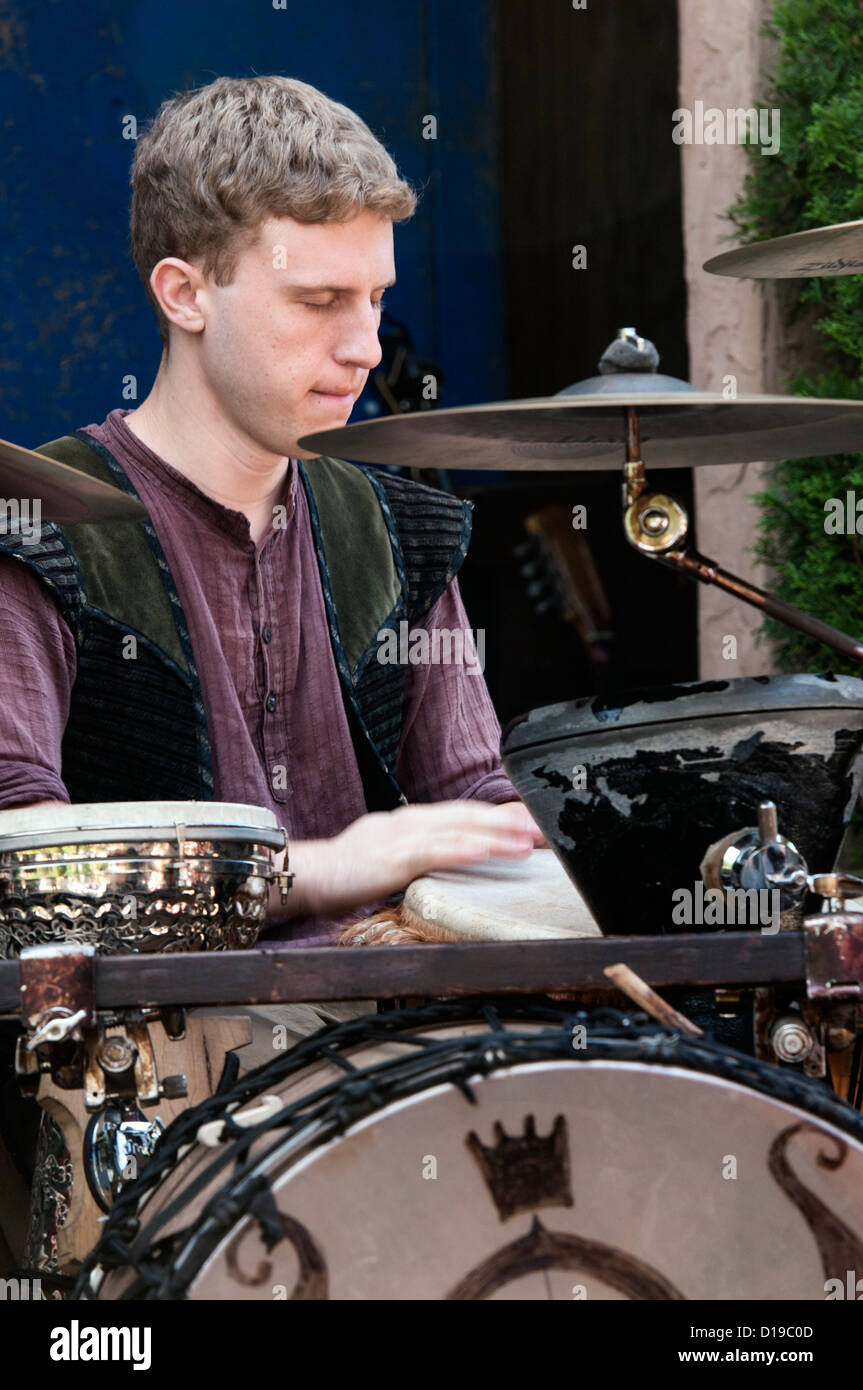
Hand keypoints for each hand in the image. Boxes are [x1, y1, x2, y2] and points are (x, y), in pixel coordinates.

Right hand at [284, 800, 543, 917]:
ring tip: (528, 841)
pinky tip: (482, 852)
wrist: (305, 875)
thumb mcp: (393, 860)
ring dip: (496, 835)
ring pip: (457, 830)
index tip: (535, 821)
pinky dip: (460, 850)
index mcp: (413, 822)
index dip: (503, 817)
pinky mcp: (390, 859)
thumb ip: (422, 857)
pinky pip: (431, 852)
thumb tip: (454, 864)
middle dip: (510, 821)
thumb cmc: (347, 873)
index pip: (467, 815)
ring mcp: (401, 837)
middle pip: (470, 816)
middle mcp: (411, 822)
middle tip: (547, 827)